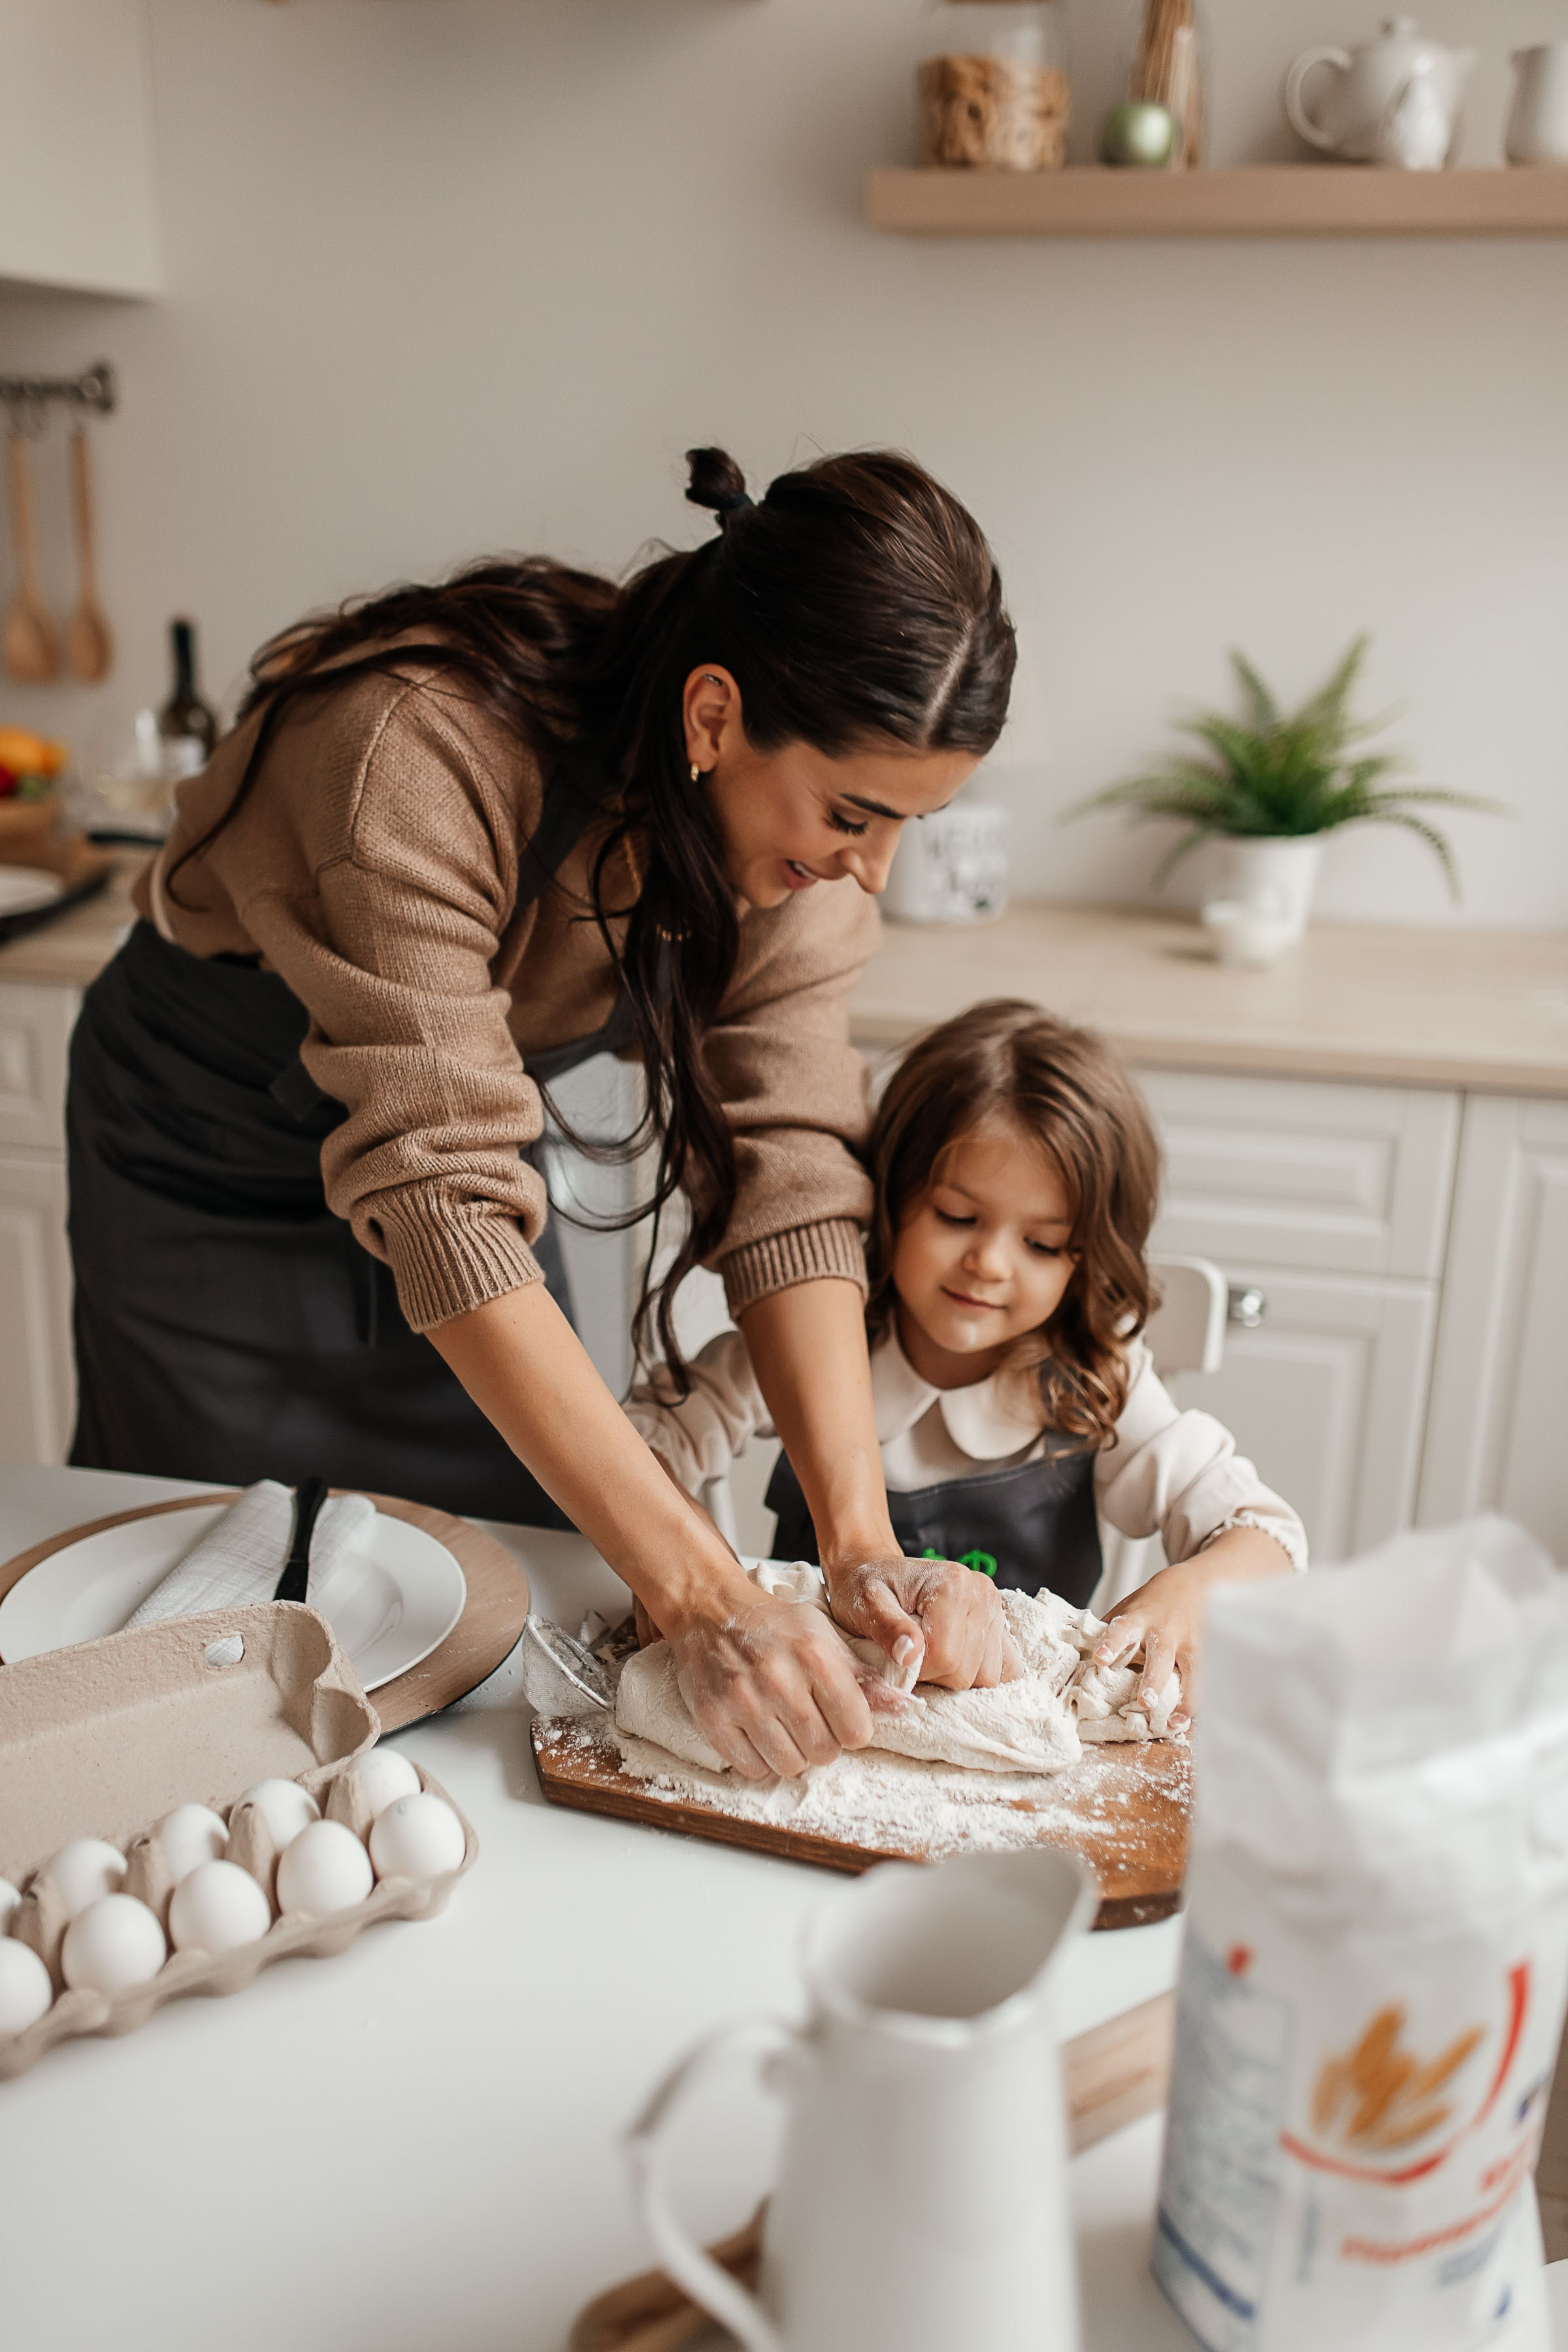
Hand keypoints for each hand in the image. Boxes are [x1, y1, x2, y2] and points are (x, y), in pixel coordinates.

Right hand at [669, 1585, 889, 1781]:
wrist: (711, 1612)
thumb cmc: (776, 1627)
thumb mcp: (825, 1637)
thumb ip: (865, 1677)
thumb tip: (907, 1708)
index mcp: (815, 1655)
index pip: (856, 1729)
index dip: (853, 1728)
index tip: (841, 1716)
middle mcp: (779, 1678)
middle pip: (824, 1752)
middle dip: (824, 1743)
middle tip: (810, 1720)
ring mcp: (742, 1700)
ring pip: (789, 1765)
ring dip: (793, 1754)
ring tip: (784, 1726)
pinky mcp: (713, 1719)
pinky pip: (752, 1768)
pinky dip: (760, 1758)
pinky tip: (758, 1730)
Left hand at [824, 1554, 1020, 1690]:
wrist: (878, 1573)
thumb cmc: (867, 1588)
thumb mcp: (866, 1604)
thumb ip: (887, 1628)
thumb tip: (910, 1655)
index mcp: (952, 1583)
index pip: (945, 1655)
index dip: (917, 1668)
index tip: (898, 1655)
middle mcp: (982, 1593)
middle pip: (967, 1670)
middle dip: (934, 1673)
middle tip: (912, 1654)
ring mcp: (996, 1610)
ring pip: (987, 1676)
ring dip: (955, 1676)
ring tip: (931, 1653)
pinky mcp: (1001, 1626)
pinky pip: (1006, 1669)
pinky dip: (980, 1673)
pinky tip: (956, 1660)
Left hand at [1093, 1525, 1291, 1726]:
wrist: (1198, 1583)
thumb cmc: (1154, 1603)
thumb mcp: (1129, 1608)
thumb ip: (1110, 1630)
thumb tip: (1081, 1655)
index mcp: (1140, 1619)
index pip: (1122, 1629)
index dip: (1111, 1643)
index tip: (1100, 1658)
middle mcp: (1166, 1632)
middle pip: (1160, 1657)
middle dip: (1153, 1680)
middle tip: (1145, 1702)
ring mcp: (1190, 1644)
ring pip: (1190, 1672)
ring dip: (1184, 1699)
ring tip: (1175, 1722)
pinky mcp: (1208, 1655)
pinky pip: (1205, 1680)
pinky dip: (1199, 1701)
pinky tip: (1194, 1722)